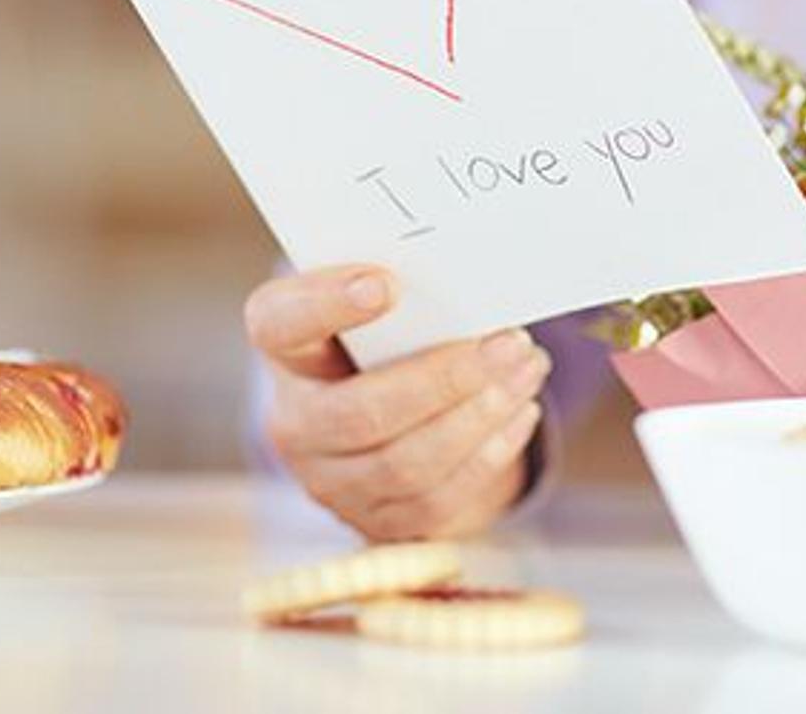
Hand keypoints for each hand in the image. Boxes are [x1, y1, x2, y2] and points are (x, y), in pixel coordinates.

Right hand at [245, 265, 549, 540]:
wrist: (384, 419)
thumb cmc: (384, 343)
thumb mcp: (378, 312)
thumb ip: (406, 294)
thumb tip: (469, 289)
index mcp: (285, 352)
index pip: (278, 323)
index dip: (325, 305)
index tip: (385, 284)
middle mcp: (293, 425)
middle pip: (360, 413)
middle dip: (445, 379)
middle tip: (509, 343)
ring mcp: (331, 483)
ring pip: (405, 464)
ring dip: (479, 417)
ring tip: (526, 372)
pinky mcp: (377, 521)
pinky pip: (437, 500)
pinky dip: (488, 454)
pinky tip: (520, 412)